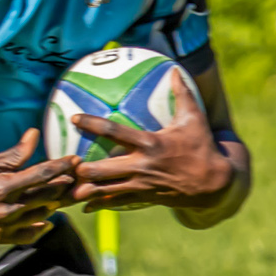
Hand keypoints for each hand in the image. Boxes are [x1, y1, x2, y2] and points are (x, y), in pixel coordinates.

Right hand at [0, 129, 75, 244]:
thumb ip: (14, 153)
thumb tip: (35, 135)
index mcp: (4, 187)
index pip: (41, 175)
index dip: (61, 166)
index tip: (76, 159)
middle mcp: (7, 209)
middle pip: (47, 196)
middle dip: (66, 185)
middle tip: (80, 177)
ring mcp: (5, 226)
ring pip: (41, 216)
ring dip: (56, 204)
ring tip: (66, 195)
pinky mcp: (0, 238)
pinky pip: (28, 235)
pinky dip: (40, 228)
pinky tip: (47, 220)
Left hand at [68, 83, 232, 210]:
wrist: (214, 184)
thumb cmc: (201, 147)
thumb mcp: (194, 118)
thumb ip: (182, 93)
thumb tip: (175, 69)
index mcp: (150, 144)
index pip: (116, 132)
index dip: (93, 125)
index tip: (74, 118)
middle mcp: (142, 166)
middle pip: (103, 169)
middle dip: (81, 168)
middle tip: (62, 162)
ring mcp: (141, 185)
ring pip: (106, 190)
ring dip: (84, 190)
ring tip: (63, 188)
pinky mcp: (144, 198)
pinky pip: (117, 203)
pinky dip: (99, 204)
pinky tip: (83, 206)